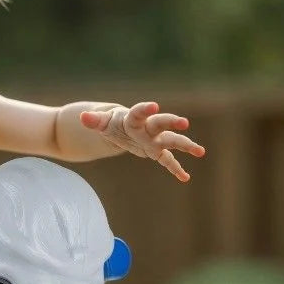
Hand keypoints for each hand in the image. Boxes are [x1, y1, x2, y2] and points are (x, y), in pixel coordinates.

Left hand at [80, 101, 205, 181]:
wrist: (122, 127)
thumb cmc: (111, 123)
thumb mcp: (101, 122)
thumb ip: (94, 120)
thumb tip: (82, 117)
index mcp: (133, 118)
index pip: (139, 112)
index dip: (145, 109)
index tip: (154, 106)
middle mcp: (148, 127)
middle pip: (161, 124)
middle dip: (171, 123)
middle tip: (184, 123)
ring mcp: (154, 139)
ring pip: (171, 141)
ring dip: (185, 145)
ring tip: (200, 151)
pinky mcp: (156, 151)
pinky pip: (167, 160)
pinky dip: (175, 168)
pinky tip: (185, 177)